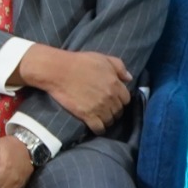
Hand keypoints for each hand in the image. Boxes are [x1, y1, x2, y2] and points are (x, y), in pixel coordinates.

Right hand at [14, 46, 132, 130]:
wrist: (57, 70)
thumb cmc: (79, 62)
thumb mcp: (102, 58)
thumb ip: (119, 67)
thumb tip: (129, 78)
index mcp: (115, 84)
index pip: (126, 99)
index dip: (120, 99)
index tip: (114, 99)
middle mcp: (110, 98)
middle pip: (119, 111)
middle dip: (114, 110)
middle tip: (106, 108)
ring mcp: (99, 108)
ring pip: (110, 120)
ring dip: (107, 120)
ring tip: (101, 117)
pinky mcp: (87, 115)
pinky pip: (99, 128)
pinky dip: (99, 129)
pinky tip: (96, 126)